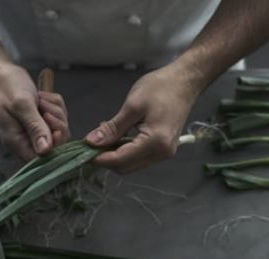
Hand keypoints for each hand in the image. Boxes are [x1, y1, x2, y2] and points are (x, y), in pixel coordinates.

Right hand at [0, 63, 69, 159]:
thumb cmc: (5, 87)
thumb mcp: (21, 106)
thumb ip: (35, 128)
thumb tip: (45, 151)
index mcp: (17, 142)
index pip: (42, 158)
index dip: (54, 146)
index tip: (56, 128)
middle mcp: (27, 140)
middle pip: (56, 144)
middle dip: (57, 124)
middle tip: (44, 107)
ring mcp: (35, 129)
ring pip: (60, 128)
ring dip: (56, 111)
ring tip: (41, 99)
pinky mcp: (41, 119)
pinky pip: (59, 116)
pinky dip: (55, 104)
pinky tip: (43, 96)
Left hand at [85, 64, 200, 173]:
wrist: (185, 81)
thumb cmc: (161, 88)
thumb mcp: (132, 105)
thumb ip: (112, 128)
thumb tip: (92, 143)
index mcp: (156, 143)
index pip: (121, 160)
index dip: (100, 158)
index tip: (83, 150)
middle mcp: (162, 153)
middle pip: (126, 167)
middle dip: (106, 159)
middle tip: (91, 143)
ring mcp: (164, 153)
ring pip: (131, 164)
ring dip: (115, 155)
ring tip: (104, 137)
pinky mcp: (163, 149)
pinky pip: (139, 157)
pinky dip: (125, 150)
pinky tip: (117, 136)